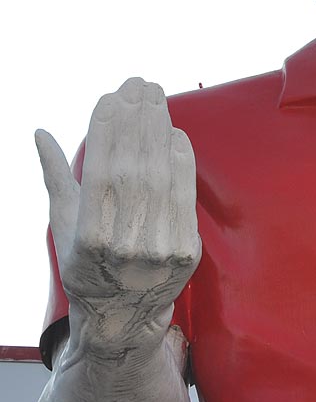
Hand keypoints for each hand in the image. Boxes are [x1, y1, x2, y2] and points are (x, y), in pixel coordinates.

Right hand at [36, 78, 200, 351]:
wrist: (125, 317)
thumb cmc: (86, 266)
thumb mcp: (62, 226)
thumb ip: (55, 177)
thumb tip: (40, 133)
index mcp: (91, 239)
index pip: (102, 171)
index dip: (107, 130)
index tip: (109, 96)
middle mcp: (129, 244)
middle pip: (136, 167)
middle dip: (138, 118)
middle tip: (138, 84)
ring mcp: (163, 249)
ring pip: (163, 176)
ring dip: (160, 130)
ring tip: (156, 98)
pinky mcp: (188, 251)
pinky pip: (186, 194)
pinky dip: (181, 159)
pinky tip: (175, 132)